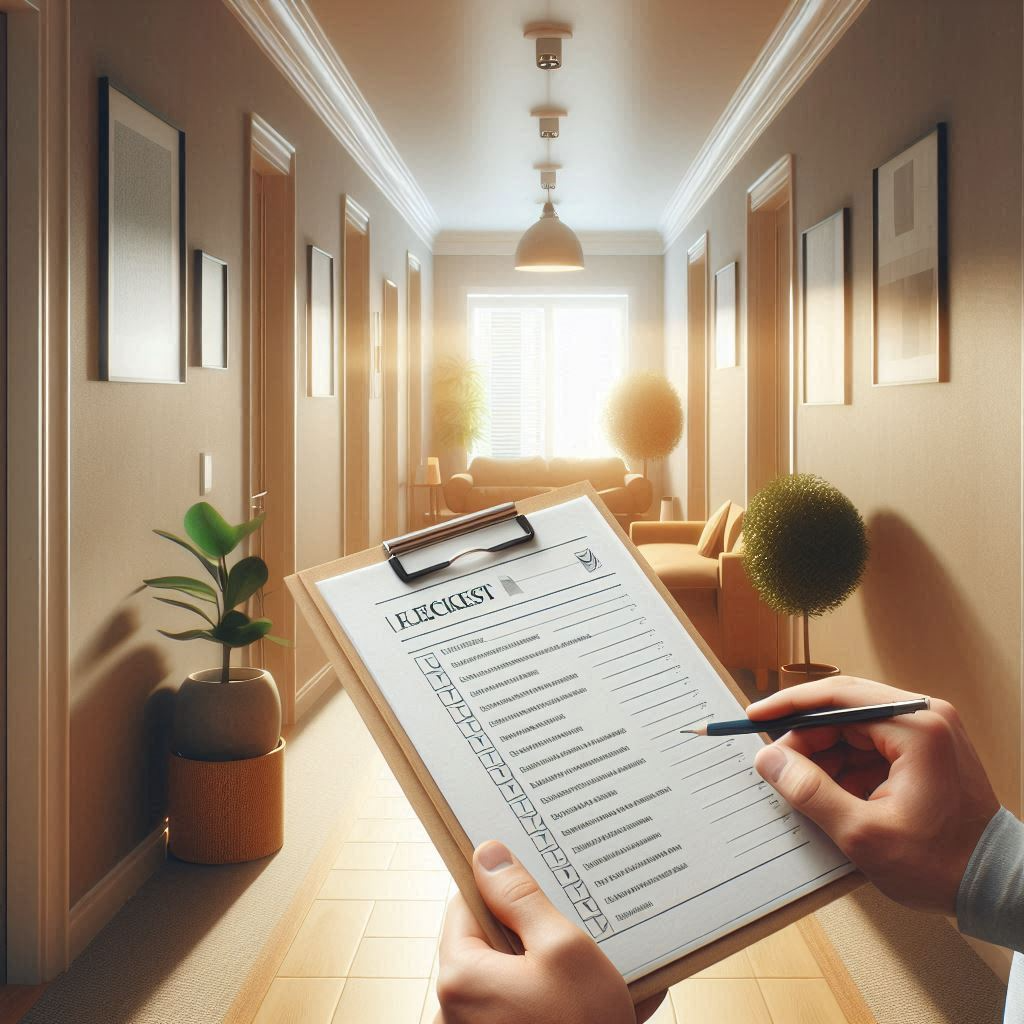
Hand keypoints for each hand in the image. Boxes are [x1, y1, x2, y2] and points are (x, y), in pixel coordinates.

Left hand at [436, 839, 665, 1023]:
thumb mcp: (564, 949)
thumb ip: (522, 897)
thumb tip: (489, 853)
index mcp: (459, 976)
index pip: (466, 905)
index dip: (501, 887)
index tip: (532, 878)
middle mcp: (454, 1010)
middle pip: (486, 942)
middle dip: (528, 929)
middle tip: (569, 922)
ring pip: (505, 976)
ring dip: (541, 965)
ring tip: (584, 961)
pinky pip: (516, 1004)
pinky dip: (545, 995)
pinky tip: (584, 995)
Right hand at [748, 676, 999, 913]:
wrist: (996, 887)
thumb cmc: (943, 864)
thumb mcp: (864, 834)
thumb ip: (809, 792)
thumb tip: (769, 759)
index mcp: (916, 727)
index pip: (837, 697)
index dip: (789, 706)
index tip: (756, 717)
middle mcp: (926, 717)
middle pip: (844, 709)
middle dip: (806, 736)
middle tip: (777, 764)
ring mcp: (929, 731)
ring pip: (854, 727)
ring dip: (824, 754)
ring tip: (805, 788)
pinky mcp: (927, 749)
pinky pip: (872, 743)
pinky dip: (846, 764)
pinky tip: (832, 793)